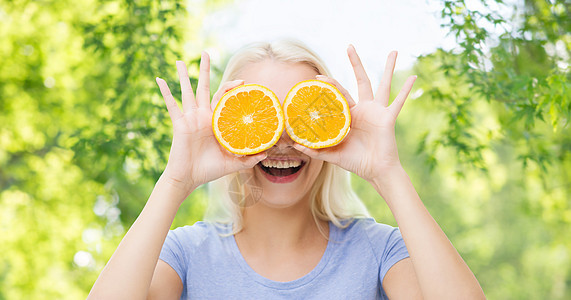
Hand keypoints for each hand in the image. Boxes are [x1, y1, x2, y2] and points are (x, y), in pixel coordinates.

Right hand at [156, 52, 266, 196]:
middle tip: (206, 52)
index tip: (242, 81)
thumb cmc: (209, 170)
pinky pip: (172, 106)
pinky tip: (159, 79)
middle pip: (204, 87)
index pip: (224, 98)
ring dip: (183, 76)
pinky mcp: (180, 124)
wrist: (189, 178)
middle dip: (206, 70)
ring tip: (180, 61)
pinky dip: (165, 92)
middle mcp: (202, 116)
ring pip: (187, 92)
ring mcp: (190, 118)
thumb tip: (266, 154)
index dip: (232, 88)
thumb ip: (248, 158)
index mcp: (215, 121)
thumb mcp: (232, 164)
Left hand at [293, 45, 415, 182]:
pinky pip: (398, 102)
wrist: (375, 171)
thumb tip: (294, 145)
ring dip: (388, 68)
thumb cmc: (356, 162)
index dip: (330, 85)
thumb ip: (315, 149)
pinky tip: (414, 77)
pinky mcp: (388, 118)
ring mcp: (378, 112)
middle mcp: (365, 109)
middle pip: (360, 81)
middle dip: (355, 63)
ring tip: (394, 51)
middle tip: (349, 46)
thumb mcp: (333, 154)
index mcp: (351, 115)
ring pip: (383, 85)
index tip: (317, 77)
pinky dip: (406, 90)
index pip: (339, 95)